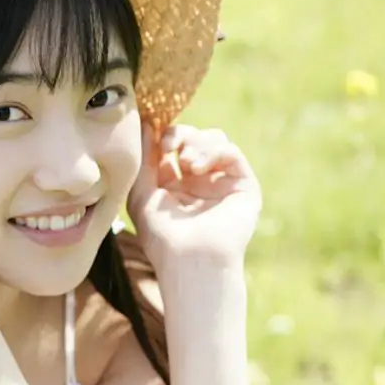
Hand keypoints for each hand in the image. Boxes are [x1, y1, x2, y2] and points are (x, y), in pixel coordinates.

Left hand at [127, 121, 262, 274]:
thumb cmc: (162, 234)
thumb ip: (145, 159)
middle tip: (170, 145)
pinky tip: (197, 168)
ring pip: (214, 140)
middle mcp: (199, 181)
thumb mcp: (142, 193)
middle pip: (194, 137)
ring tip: (186, 162)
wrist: (190, 260)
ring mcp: (221, 182)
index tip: (152, 132)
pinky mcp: (242, 185)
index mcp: (174, 184)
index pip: (172, 146)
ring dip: (197, 143)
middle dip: (180, 134)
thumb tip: (146, 124)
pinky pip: (231, 152)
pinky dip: (213, 151)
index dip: (164, 135)